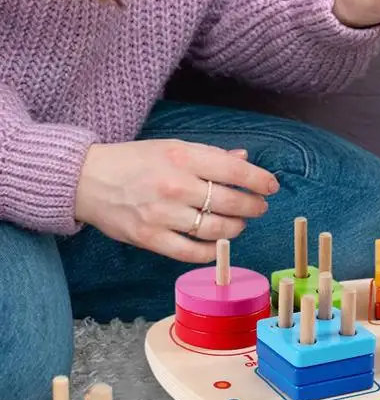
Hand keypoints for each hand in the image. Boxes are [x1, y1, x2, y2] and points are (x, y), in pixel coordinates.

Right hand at [75, 140, 278, 262]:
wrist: (88, 180)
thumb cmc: (136, 160)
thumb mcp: (174, 147)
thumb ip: (210, 155)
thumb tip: (244, 159)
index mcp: (183, 157)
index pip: (234, 172)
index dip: (259, 180)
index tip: (271, 186)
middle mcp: (175, 185)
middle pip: (230, 202)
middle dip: (252, 207)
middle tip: (258, 207)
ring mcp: (162, 214)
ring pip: (216, 229)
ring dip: (236, 229)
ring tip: (239, 224)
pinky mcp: (149, 238)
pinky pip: (191, 252)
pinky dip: (211, 251)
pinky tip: (218, 244)